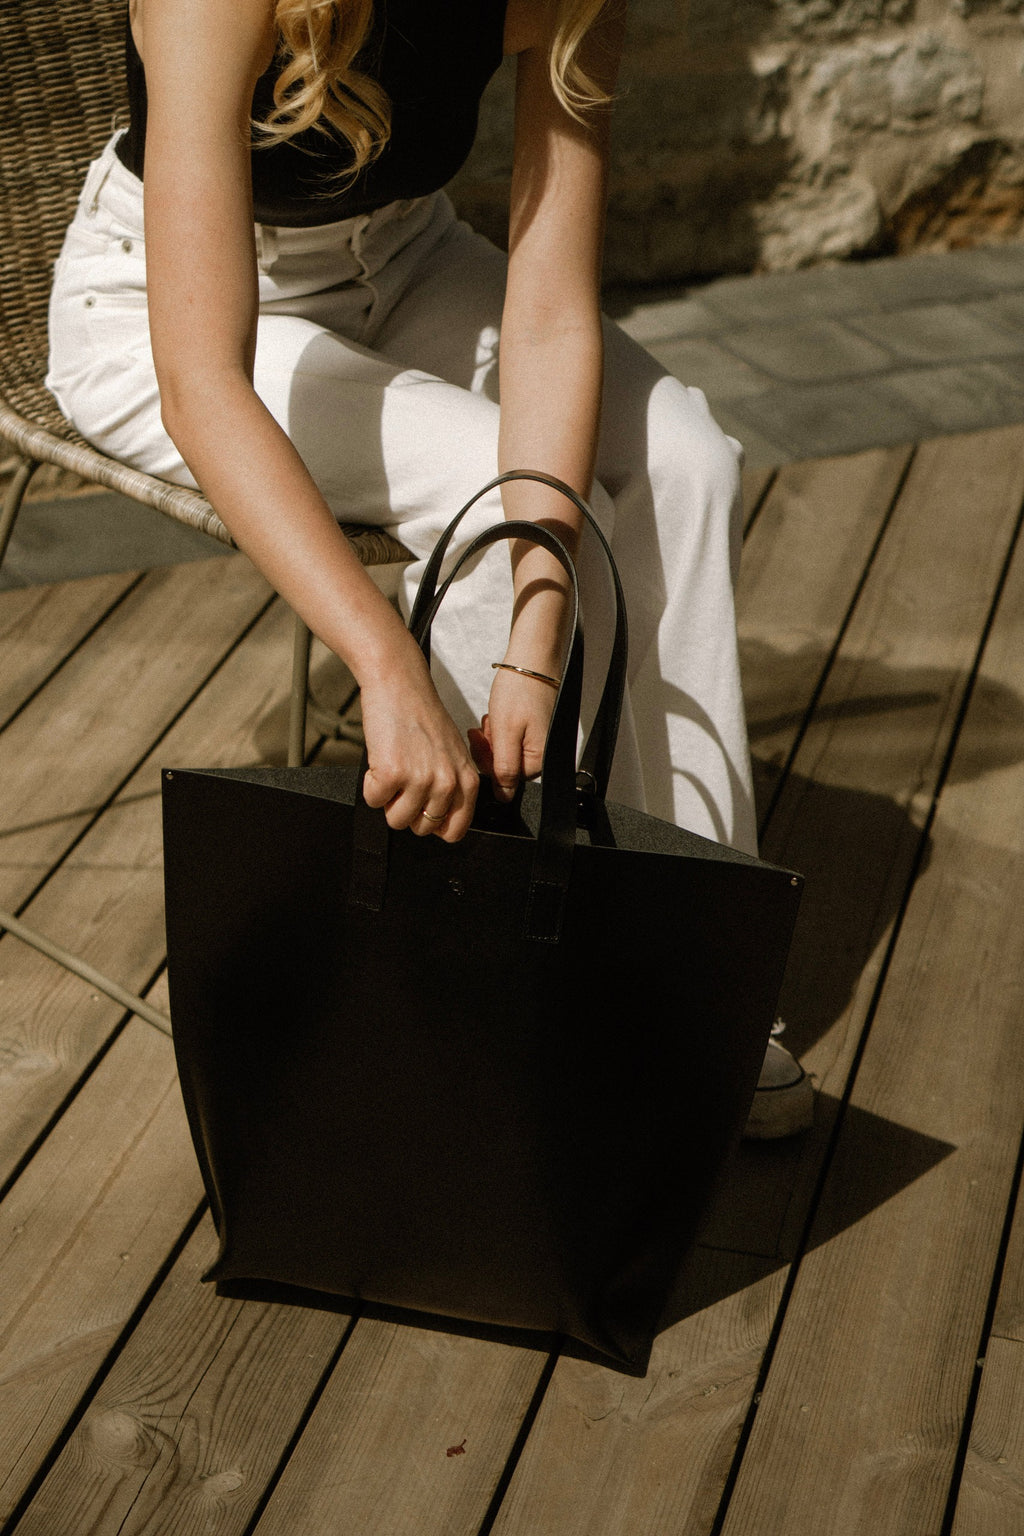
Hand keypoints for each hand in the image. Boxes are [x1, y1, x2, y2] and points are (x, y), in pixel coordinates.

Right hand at [359, 655, 479, 841]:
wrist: (400, 684)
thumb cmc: (422, 715)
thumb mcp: (453, 754)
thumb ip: (453, 787)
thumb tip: (439, 821)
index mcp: (467, 780)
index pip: (454, 831)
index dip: (433, 824)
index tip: (423, 810)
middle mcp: (447, 783)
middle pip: (421, 828)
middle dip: (406, 809)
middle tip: (404, 779)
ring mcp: (420, 779)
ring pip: (396, 820)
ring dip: (387, 798)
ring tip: (393, 768)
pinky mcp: (392, 773)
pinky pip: (373, 800)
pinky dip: (370, 784)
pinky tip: (380, 760)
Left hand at [468, 664, 557, 801]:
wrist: (532, 659)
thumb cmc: (521, 689)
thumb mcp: (506, 733)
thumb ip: (504, 768)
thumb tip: (503, 796)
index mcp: (539, 759)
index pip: (506, 779)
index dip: (489, 762)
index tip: (482, 741)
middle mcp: (543, 753)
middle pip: (505, 766)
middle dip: (490, 747)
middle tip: (488, 726)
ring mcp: (540, 740)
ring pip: (505, 751)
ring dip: (493, 736)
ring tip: (494, 716)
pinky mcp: (535, 729)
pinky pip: (512, 738)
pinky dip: (501, 727)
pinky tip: (499, 714)